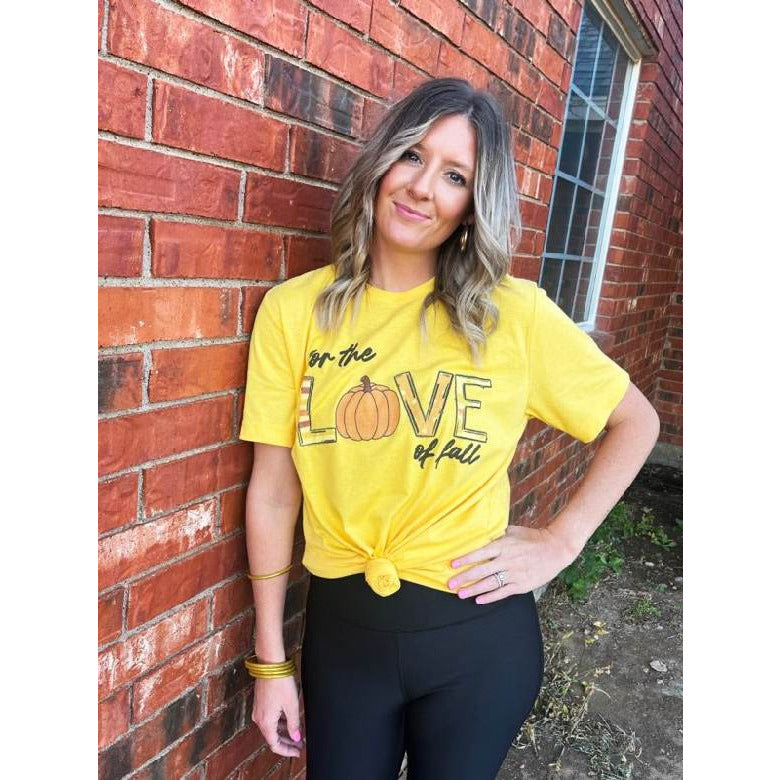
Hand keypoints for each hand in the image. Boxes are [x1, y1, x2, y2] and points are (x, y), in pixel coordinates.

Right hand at [250, 676, 303, 757]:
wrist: (270, 664)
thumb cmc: (280, 682)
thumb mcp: (291, 705)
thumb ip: (294, 724)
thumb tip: (296, 737)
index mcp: (265, 722)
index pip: (275, 745)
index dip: (287, 750)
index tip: (297, 751)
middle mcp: (259, 718)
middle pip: (272, 737)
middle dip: (286, 742)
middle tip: (299, 744)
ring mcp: (258, 709)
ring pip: (271, 727)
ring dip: (283, 731)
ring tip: (297, 732)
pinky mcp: (260, 702)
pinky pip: (269, 718)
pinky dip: (279, 722)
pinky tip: (289, 720)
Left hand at [447, 525, 576, 603]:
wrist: (555, 549)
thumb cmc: (533, 537)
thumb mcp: (513, 531)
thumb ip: (498, 534)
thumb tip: (481, 533)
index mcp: (503, 545)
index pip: (480, 553)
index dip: (465, 559)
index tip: (452, 564)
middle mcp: (506, 560)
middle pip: (481, 571)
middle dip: (464, 578)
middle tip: (450, 584)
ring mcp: (514, 574)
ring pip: (489, 584)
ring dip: (473, 589)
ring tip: (460, 594)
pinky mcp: (521, 585)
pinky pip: (502, 592)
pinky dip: (490, 597)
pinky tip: (478, 600)